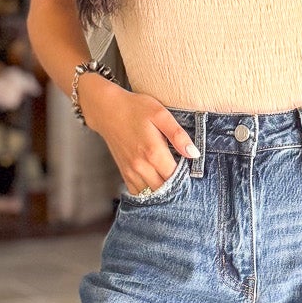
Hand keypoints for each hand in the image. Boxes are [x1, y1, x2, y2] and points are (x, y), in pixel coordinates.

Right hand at [79, 76, 197, 194]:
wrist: (107, 110)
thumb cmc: (135, 108)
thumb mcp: (161, 114)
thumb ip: (178, 135)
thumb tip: (194, 154)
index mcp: (153, 152)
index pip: (175, 177)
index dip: (185, 177)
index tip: (190, 171)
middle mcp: (141, 166)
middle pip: (164, 189)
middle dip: (175, 187)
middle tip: (183, 180)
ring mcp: (130, 171)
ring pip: (150, 194)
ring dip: (161, 192)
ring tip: (170, 183)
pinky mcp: (123, 172)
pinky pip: (137, 192)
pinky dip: (147, 193)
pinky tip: (155, 185)